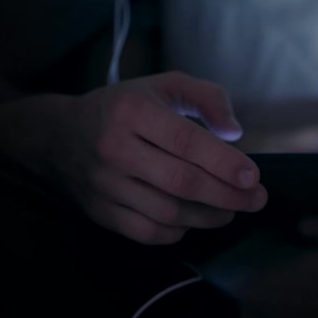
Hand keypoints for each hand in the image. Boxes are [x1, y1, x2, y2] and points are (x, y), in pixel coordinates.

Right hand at [47, 72, 266, 243]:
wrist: (62, 135)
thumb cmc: (127, 107)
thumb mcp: (166, 86)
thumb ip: (208, 98)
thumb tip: (235, 134)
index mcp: (132, 110)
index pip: (187, 142)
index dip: (225, 163)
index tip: (253, 177)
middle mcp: (114, 148)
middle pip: (182, 182)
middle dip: (228, 196)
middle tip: (256, 200)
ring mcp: (104, 184)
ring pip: (168, 212)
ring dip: (209, 216)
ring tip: (231, 210)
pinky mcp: (99, 211)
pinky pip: (148, 232)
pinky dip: (178, 231)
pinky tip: (194, 220)